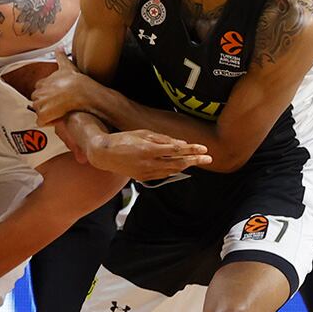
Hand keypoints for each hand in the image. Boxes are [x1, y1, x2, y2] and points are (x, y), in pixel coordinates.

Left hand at [29, 49, 103, 123]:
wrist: (82, 92)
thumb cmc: (77, 81)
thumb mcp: (67, 65)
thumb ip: (61, 56)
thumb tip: (59, 47)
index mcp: (42, 82)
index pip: (39, 90)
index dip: (48, 95)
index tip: (57, 97)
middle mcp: (39, 92)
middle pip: (37, 102)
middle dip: (46, 105)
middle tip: (60, 105)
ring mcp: (40, 104)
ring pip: (39, 112)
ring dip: (48, 113)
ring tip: (61, 111)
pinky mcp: (43, 114)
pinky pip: (41, 122)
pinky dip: (49, 122)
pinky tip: (59, 118)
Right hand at [86, 128, 211, 179]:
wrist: (103, 154)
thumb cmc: (123, 139)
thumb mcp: (142, 134)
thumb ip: (162, 139)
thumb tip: (181, 144)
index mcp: (149, 150)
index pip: (177, 150)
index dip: (192, 149)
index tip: (204, 148)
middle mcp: (149, 163)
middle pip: (178, 163)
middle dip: (195, 160)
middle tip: (208, 158)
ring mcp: (146, 172)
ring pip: (172, 170)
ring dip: (186, 166)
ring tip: (196, 161)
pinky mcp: (143, 178)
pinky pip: (163, 174)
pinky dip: (173, 169)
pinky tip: (180, 166)